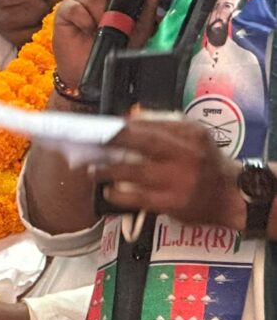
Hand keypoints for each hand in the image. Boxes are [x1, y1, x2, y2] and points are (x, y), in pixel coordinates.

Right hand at [52, 0, 167, 90]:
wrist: (93, 77)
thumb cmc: (116, 50)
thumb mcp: (140, 28)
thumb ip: (149, 5)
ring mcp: (80, 0)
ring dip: (102, 12)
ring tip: (104, 29)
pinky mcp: (65, 11)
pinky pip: (77, 6)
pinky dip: (86, 20)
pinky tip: (88, 31)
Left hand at [92, 117, 243, 228]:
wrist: (232, 196)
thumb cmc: (206, 164)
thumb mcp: (193, 137)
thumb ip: (162, 125)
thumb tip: (128, 118)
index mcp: (191, 133)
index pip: (152, 124)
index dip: (123, 125)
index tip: (100, 126)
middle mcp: (187, 153)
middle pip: (144, 141)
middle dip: (113, 140)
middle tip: (88, 141)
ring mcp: (180, 179)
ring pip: (136, 170)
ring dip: (108, 170)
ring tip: (92, 169)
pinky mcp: (174, 202)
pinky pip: (139, 197)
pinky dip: (120, 194)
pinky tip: (109, 191)